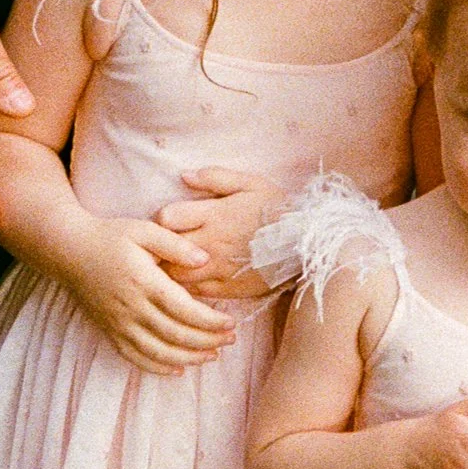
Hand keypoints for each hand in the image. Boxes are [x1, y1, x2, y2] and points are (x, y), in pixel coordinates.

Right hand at [64, 215, 234, 374]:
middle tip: (230, 340)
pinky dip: (158, 368)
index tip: (231, 323)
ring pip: (158, 352)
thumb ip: (175, 245)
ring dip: (188, 358)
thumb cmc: (110, 237)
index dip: (210, 321)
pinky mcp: (109, 332)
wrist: (69, 251)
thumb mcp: (144, 230)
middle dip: (207, 341)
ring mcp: (118, 324)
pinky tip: (178, 369)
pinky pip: (135, 358)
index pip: (184, 310)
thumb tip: (205, 260)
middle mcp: (131, 307)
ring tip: (212, 355)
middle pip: (176, 334)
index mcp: (143, 281)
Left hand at [156, 166, 285, 303]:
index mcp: (213, 215)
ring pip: (176, 276)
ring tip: (175, 265)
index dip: (162, 220)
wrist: (307, 244)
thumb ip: (215, 178)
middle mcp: (210, 243)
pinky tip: (193, 280)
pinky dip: (189, 288)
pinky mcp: (227, 289)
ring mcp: (218, 269)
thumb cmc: (279, 210)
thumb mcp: (251, 183)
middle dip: (160, 248)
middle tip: (163, 247)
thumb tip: (184, 176)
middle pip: (165, 251)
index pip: (166, 218)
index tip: (168, 222)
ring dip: (171, 270)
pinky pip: (196, 292)